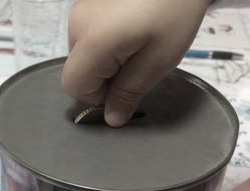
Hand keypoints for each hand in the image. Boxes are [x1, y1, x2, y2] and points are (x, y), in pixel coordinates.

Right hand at [62, 0, 209, 126]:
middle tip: (138, 63)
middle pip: (78, 70)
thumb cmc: (174, 13)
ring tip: (136, 42)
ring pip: (83, 54)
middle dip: (104, 78)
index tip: (128, 86)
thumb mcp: (159, 59)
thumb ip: (130, 92)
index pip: (74, 87)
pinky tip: (129, 28)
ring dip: (104, 60)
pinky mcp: (87, 2)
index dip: (98, 97)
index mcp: (90, 42)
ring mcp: (79, 10)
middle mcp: (76, 25)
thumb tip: (111, 120)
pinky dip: (104, 42)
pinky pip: (88, 35)